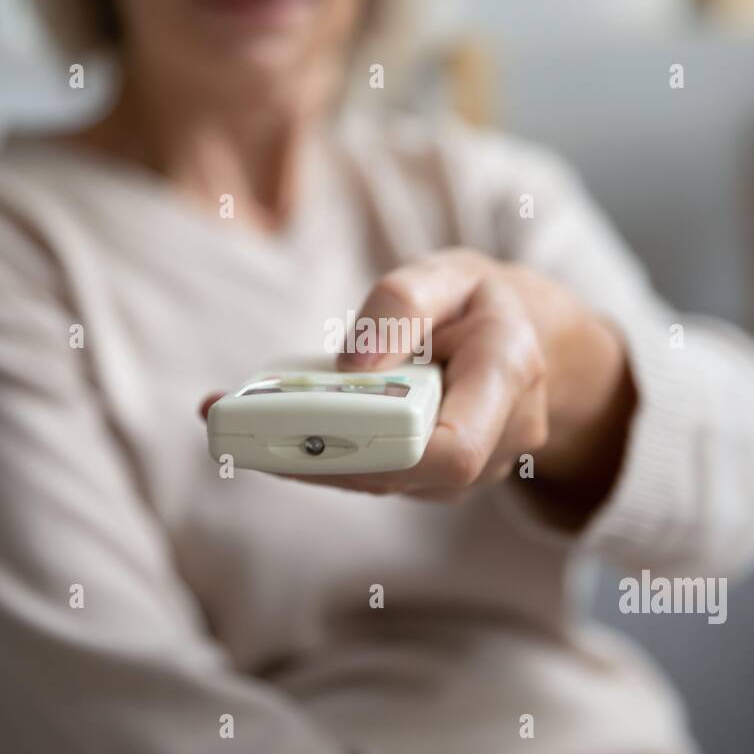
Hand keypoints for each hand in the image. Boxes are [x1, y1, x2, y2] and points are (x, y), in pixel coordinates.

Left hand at [201, 248, 636, 521]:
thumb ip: (403, 304)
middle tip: (233, 420)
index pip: (455, 449)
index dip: (387, 450)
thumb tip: (351, 366)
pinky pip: (377, 473)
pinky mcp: (432, 476)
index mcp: (509, 375)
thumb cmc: (483, 303)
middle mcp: (496, 439)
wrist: (527, 340)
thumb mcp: (452, 273)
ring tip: (225, 417)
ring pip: (383, 480)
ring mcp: (469, 469)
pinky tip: (261, 427)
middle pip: (404, 474)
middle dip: (317, 455)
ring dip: (305, 457)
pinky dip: (319, 454)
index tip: (318, 424)